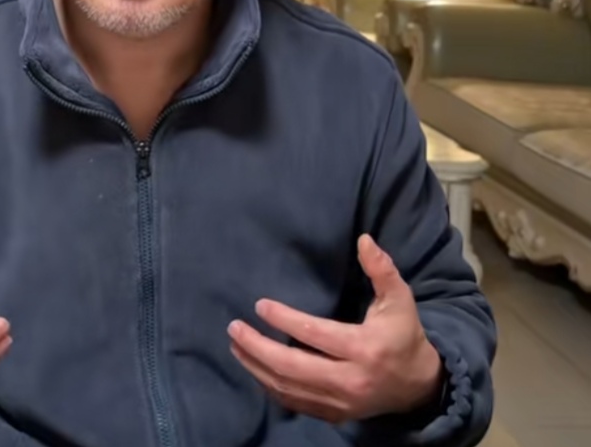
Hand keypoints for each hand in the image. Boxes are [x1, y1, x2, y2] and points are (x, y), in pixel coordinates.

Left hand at [228, 234, 442, 423]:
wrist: (420, 386)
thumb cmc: (404, 335)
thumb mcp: (400, 300)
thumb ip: (382, 270)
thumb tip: (364, 239)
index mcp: (365, 348)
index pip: (315, 334)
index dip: (284, 319)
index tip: (259, 305)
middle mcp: (350, 380)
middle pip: (292, 366)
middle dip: (258, 347)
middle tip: (234, 328)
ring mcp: (341, 402)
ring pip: (288, 388)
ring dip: (256, 367)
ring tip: (236, 346)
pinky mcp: (335, 415)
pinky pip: (295, 403)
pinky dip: (271, 387)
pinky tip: (255, 368)